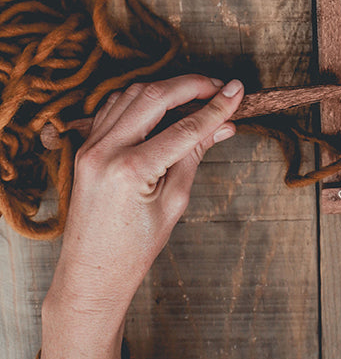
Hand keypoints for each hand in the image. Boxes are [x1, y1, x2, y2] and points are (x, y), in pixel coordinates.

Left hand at [40, 75, 242, 358]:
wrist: (92, 273)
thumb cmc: (134, 248)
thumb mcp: (175, 201)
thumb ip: (194, 155)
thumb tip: (223, 125)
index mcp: (131, 169)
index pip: (185, 127)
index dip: (216, 107)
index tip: (238, 91)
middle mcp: (105, 151)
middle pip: (155, 96)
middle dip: (192, 85)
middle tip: (220, 86)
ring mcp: (90, 147)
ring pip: (132, 94)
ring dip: (166, 88)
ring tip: (196, 93)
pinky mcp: (85, 147)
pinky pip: (114, 107)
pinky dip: (140, 98)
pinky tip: (163, 103)